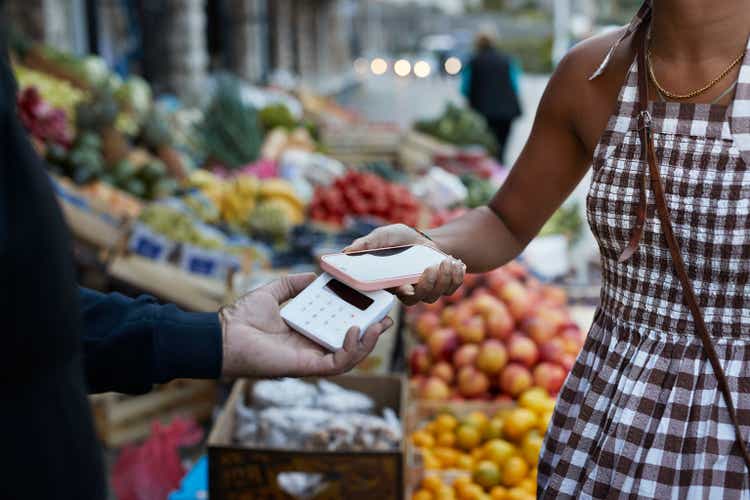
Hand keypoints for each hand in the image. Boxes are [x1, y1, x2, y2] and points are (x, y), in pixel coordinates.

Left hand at [220, 273, 392, 377]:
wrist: (224, 334)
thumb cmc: (242, 316)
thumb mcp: (274, 291)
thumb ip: (293, 283)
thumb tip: (314, 275)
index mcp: (306, 330)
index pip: (339, 326)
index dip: (359, 317)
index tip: (374, 304)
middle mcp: (311, 346)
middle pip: (350, 343)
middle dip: (372, 332)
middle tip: (387, 316)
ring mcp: (310, 358)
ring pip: (349, 356)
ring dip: (367, 342)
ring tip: (379, 325)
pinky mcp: (306, 366)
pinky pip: (336, 363)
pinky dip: (350, 350)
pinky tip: (356, 331)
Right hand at [343, 224, 465, 305]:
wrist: (424, 238)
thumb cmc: (400, 239)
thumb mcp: (383, 236)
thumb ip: (367, 244)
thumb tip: (346, 251)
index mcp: (392, 283)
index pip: (395, 296)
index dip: (402, 294)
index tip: (406, 285)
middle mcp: (409, 291)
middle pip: (419, 299)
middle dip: (428, 285)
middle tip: (431, 267)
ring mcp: (427, 290)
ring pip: (436, 295)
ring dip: (444, 278)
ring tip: (446, 260)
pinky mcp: (443, 286)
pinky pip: (452, 288)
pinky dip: (457, 276)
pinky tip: (456, 262)